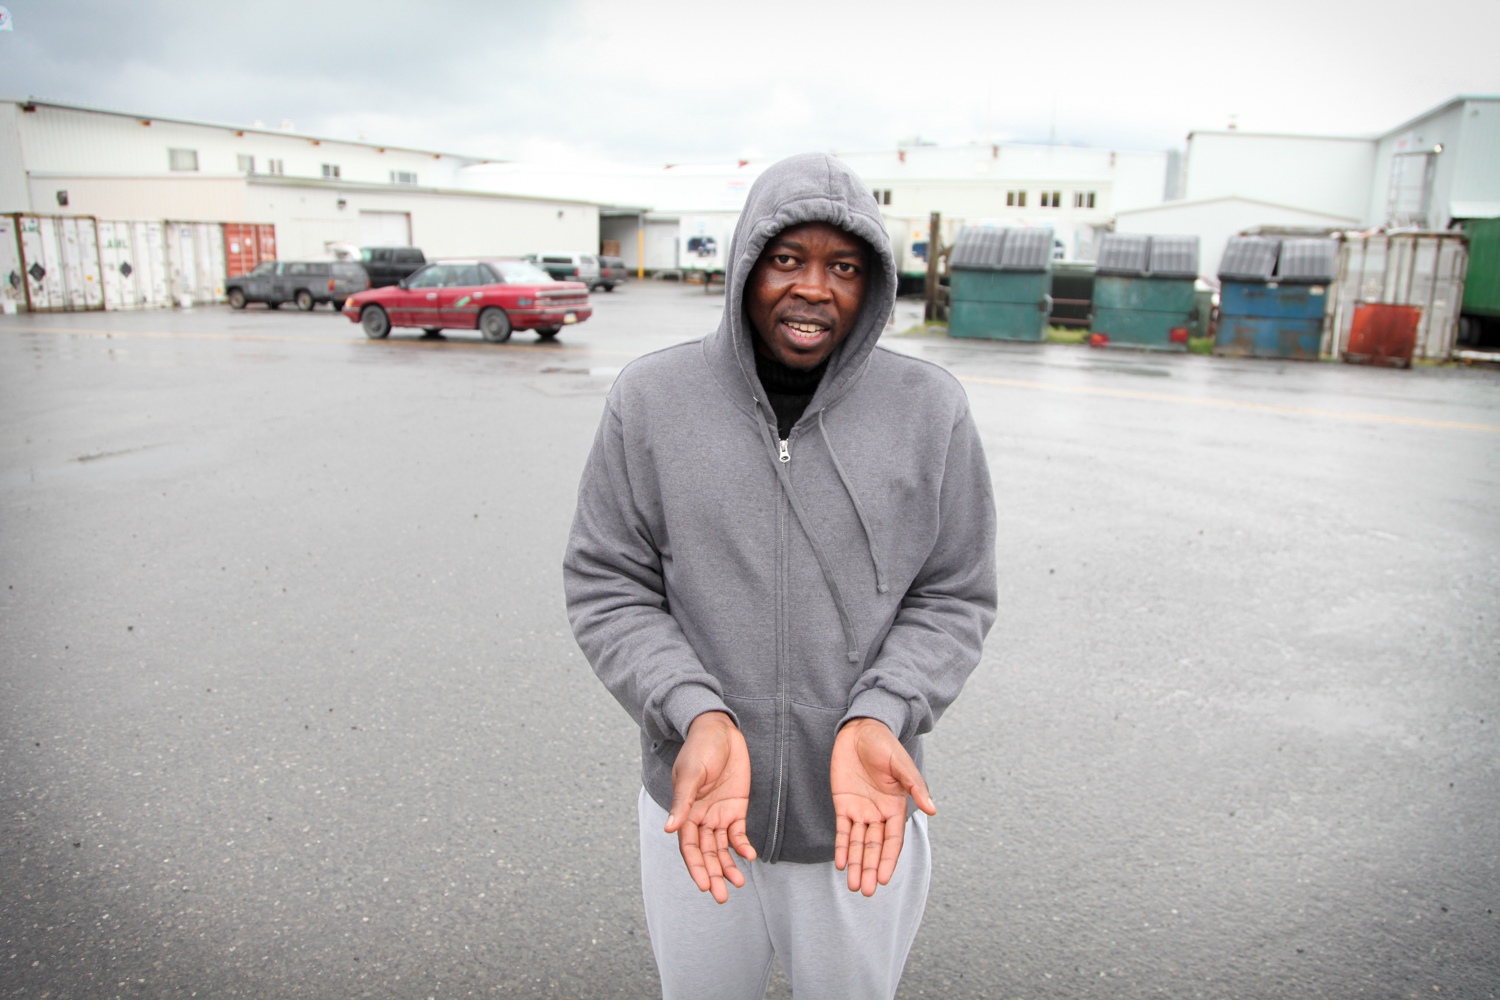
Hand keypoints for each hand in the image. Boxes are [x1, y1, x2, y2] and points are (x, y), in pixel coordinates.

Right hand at [664, 711, 755, 903]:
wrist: (720, 730)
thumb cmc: (700, 749)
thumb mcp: (690, 774)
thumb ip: (682, 803)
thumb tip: (669, 829)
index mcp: (685, 811)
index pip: (688, 847)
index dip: (695, 867)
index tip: (703, 885)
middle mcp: (700, 817)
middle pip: (705, 853)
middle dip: (712, 874)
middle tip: (721, 897)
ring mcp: (718, 814)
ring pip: (721, 848)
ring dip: (728, 866)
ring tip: (737, 884)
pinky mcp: (736, 808)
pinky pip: (738, 834)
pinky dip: (742, 846)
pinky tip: (750, 856)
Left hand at [830, 717, 935, 896]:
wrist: (860, 730)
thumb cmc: (885, 745)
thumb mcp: (901, 764)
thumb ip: (916, 787)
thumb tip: (933, 810)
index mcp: (896, 806)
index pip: (892, 840)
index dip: (887, 860)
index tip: (883, 879)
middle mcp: (878, 812)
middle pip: (874, 846)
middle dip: (870, 868)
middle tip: (865, 891)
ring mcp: (860, 809)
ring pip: (857, 843)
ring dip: (856, 863)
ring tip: (853, 885)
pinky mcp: (843, 803)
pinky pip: (842, 830)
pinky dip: (841, 847)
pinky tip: (841, 863)